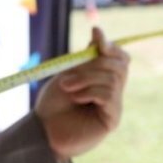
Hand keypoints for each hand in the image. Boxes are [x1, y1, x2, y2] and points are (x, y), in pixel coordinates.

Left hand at [35, 27, 129, 160]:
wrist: (42, 131)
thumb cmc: (52, 104)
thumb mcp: (68, 73)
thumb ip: (86, 57)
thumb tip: (98, 31)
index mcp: (102, 78)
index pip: (120, 57)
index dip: (111, 46)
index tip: (96, 38)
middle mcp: (112, 91)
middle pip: (120, 65)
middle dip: (95, 63)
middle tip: (69, 75)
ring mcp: (113, 105)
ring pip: (112, 79)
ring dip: (86, 79)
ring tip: (67, 88)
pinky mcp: (112, 119)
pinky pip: (109, 95)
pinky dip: (90, 92)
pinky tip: (76, 99)